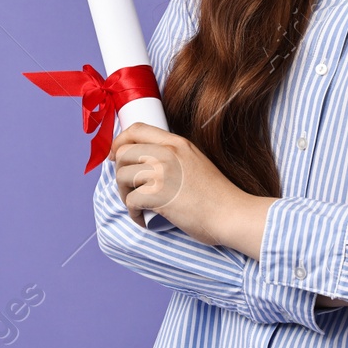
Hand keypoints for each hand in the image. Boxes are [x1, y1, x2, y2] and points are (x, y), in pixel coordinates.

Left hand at [109, 121, 241, 245]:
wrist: (231, 214)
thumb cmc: (216, 194)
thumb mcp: (195, 161)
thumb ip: (173, 155)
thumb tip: (145, 161)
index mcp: (176, 142)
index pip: (135, 129)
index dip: (119, 142)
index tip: (115, 156)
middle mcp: (166, 153)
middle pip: (122, 153)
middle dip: (119, 172)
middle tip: (127, 188)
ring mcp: (161, 173)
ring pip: (121, 176)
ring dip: (123, 194)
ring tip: (136, 205)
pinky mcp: (158, 195)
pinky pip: (130, 201)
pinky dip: (133, 214)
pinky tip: (143, 219)